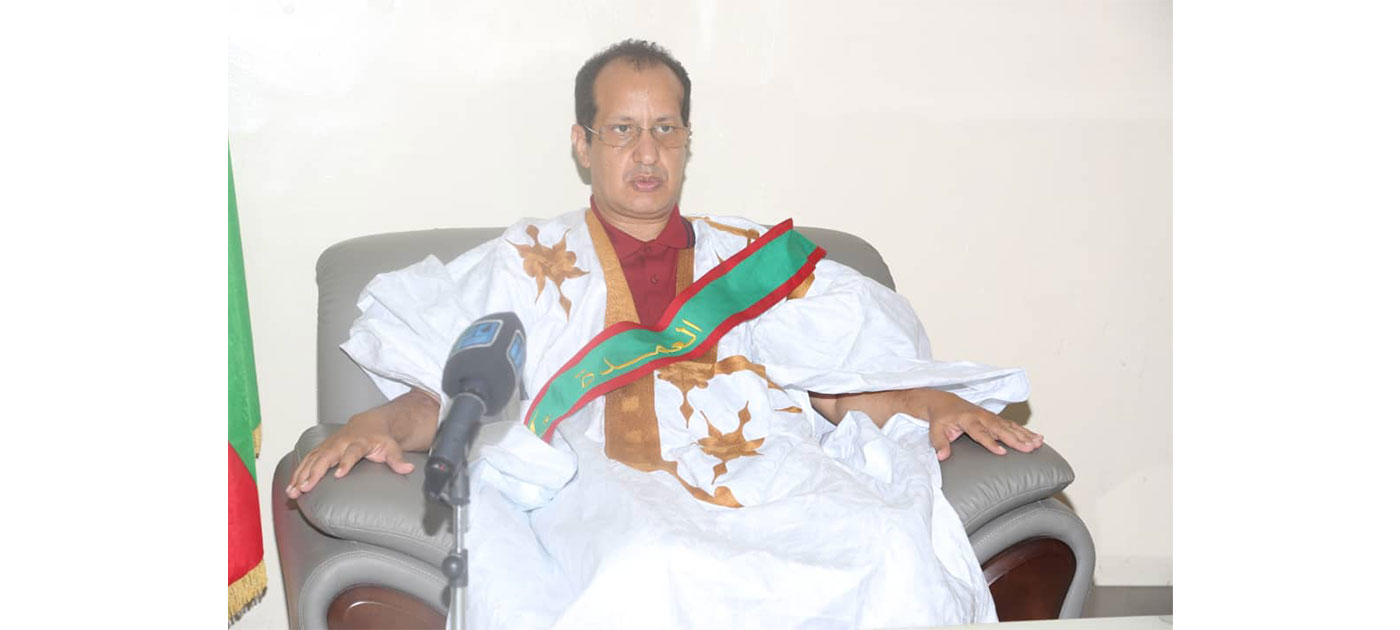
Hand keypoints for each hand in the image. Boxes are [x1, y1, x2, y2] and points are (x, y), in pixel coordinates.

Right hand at [285, 414, 414, 499]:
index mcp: (359, 442)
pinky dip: (297, 473)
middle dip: (314, 472)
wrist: (369, 423)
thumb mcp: (392, 447)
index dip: (346, 462)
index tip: (338, 475)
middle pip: (326, 457)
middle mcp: (341, 443)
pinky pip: (307, 461)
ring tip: (292, 492)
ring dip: (301, 475)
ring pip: (312, 459)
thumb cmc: (380, 438)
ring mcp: (329, 445)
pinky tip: (291, 487)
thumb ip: (397, 459)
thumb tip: (407, 469)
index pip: (352, 452)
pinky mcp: (321, 449)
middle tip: (305, 488)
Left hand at [912, 389, 1042, 460]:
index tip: (1002, 453)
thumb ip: (939, 443)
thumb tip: (942, 456)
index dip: (991, 442)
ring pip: (1010, 426)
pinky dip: (1026, 431)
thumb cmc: (941, 418)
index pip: (980, 432)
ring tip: (1038, 443)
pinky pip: (1013, 425)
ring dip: (1025, 435)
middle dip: (1015, 439)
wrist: (945, 402)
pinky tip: (1038, 438)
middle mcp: (982, 416)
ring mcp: (990, 417)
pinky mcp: (996, 419)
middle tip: (1029, 449)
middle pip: (1000, 429)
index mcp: (967, 419)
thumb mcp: (935, 430)